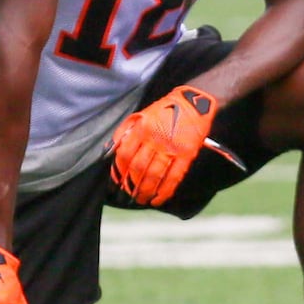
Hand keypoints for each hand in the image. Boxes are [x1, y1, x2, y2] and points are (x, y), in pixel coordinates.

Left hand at [109, 85, 216, 206]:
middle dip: (131, 185)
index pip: (126, 155)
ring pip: (155, 175)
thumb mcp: (140, 115)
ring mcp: (172, 148)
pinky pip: (174, 177)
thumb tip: (110, 151)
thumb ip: (124, 132)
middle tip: (128, 194)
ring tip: (141, 200)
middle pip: (139, 168)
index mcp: (142, 129)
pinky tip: (157, 200)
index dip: (119, 171)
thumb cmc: (164, 109)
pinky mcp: (186, 155)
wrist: (193, 103)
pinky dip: (165, 192)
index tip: (117, 181)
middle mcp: (156, 139)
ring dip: (146, 191)